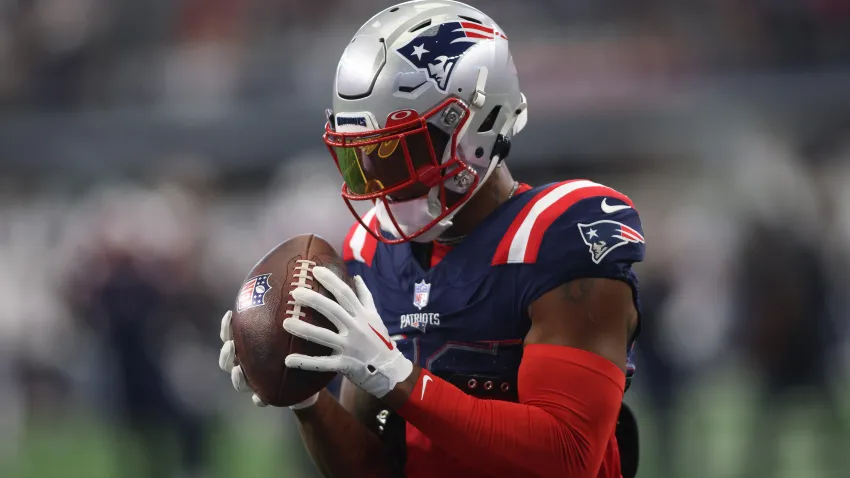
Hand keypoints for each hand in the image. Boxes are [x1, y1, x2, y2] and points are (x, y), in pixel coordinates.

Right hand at [218, 310, 317, 408]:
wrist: (315, 376)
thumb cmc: (307, 345)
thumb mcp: (304, 324)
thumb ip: (298, 306)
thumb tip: (305, 275)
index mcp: (252, 345)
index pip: (232, 335)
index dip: (226, 327)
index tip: (230, 314)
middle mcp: (250, 363)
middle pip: (228, 360)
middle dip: (226, 353)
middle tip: (231, 344)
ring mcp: (257, 382)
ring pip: (238, 382)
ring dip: (236, 377)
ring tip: (239, 371)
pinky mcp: (270, 397)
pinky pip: (260, 400)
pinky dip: (258, 399)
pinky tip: (259, 398)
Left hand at [284, 266, 412, 397]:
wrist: (390, 370)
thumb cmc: (380, 340)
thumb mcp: (375, 316)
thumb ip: (365, 297)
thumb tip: (356, 277)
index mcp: (362, 315)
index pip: (345, 294)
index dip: (331, 281)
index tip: (315, 270)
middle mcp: (356, 328)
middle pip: (333, 310)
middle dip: (314, 300)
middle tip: (295, 292)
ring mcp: (350, 347)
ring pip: (325, 336)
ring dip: (305, 329)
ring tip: (286, 322)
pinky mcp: (345, 365)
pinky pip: (323, 364)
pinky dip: (306, 362)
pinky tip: (288, 360)